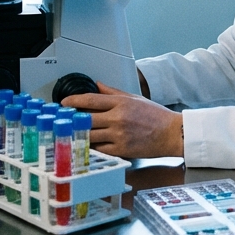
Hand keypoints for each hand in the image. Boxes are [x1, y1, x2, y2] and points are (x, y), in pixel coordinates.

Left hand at [63, 81, 182, 158]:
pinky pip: (100, 150)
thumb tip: (97, 85)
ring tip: (70, 134)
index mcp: (121, 103)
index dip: (74, 101)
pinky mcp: (122, 149)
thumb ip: (113, 92)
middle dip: (72, 120)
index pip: (91, 100)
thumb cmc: (156, 115)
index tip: (64, 103)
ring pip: (90, 136)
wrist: (172, 133)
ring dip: (79, 136)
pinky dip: (92, 148)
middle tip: (63, 121)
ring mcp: (119, 135)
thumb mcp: (135, 98)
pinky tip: (86, 146)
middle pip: (86, 119)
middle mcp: (118, 118)